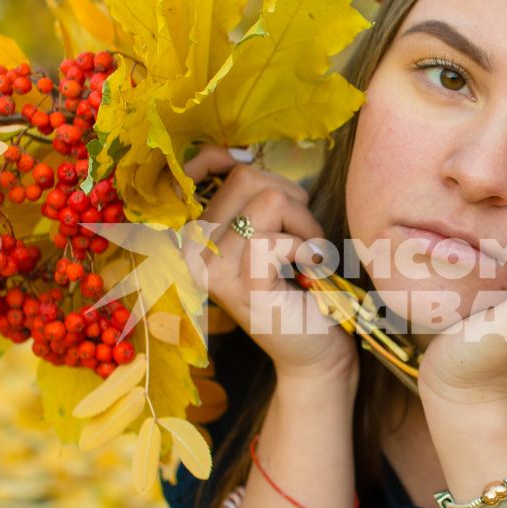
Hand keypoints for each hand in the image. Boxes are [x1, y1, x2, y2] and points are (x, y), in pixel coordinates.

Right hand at [181, 142, 356, 383]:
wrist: (313, 353)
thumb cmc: (298, 290)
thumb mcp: (269, 236)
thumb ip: (253, 201)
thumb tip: (241, 155)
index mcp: (196, 235)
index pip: (199, 168)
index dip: (224, 157)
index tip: (251, 167)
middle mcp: (193, 250)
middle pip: (247, 178)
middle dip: (291, 199)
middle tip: (304, 237)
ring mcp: (213, 269)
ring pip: (270, 201)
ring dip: (305, 225)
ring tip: (309, 256)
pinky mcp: (242, 285)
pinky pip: (280, 238)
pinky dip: (308, 249)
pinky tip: (310, 273)